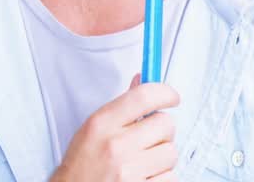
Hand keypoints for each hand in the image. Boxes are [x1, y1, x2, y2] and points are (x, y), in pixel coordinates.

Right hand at [51, 75, 179, 181]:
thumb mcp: (93, 130)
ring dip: (162, 156)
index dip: (165, 92)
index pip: (144, 96)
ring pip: (171, 152)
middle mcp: (116, 146)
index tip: (171, 96)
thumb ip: (121, 107)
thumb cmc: (82, 166)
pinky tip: (144, 176)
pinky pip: (171, 177)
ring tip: (143, 161)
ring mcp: (129, 171)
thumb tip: (142, 81)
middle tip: (149, 137)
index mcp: (102, 125)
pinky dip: (162, 177)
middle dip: (162, 130)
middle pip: (165, 123)